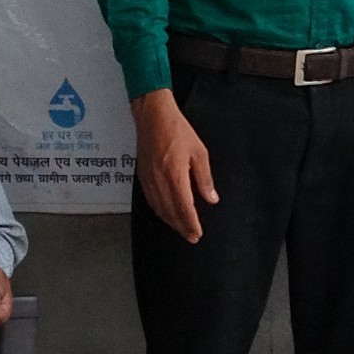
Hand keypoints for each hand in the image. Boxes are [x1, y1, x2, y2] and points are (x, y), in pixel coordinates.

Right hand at [133, 89, 216, 241]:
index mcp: (175, 175)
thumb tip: (211, 198)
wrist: (153, 116)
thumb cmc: (177, 130)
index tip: (197, 233)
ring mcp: (149, 179)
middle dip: (182, 227)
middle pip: (170, 212)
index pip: (184, 207)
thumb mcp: (199, 152)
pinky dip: (159, 211)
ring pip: (159, 208)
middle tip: (191, 237)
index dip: (191, 223)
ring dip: (170, 221)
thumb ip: (205, 178)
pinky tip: (165, 214)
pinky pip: (150, 200)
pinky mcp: (142, 176)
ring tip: (181, 229)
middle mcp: (160, 181)